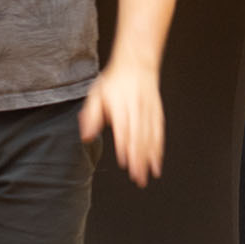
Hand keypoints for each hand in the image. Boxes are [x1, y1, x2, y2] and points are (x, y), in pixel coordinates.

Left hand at [80, 59, 164, 186]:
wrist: (137, 64)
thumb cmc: (114, 82)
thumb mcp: (96, 94)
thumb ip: (90, 116)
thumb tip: (86, 137)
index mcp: (120, 106)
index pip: (123, 129)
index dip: (125, 147)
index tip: (125, 163)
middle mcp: (137, 110)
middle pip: (139, 138)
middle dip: (139, 160)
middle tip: (138, 178)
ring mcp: (149, 112)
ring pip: (151, 138)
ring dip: (150, 158)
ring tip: (149, 175)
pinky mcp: (157, 114)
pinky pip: (159, 134)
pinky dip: (158, 149)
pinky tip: (157, 162)